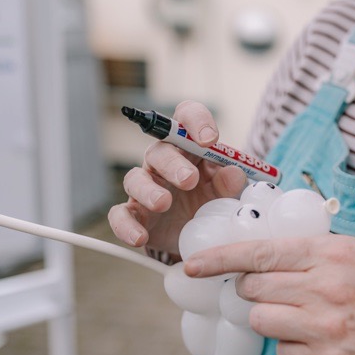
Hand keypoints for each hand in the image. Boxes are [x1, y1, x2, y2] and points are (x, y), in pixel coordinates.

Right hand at [109, 101, 246, 255]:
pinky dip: (126, 226)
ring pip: (134, 179)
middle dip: (173, 163)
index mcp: (189, 147)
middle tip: (189, 179)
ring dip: (148, 190)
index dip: (196, 121)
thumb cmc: (212, 201)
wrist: (200, 236)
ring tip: (164, 203)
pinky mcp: (135, 214)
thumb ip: (231, 183)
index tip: (209, 139)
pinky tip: (139, 237)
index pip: (186, 118)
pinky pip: (120, 215)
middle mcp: (163, 163)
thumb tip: (234, 173)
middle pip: (159, 151)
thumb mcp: (227, 192)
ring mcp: (146, 188)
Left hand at [184, 234, 354, 354]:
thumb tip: (263, 257)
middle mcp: (324, 287)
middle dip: (253, 290)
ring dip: (270, 318)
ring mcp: (325, 327)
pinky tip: (317, 339)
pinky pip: (283, 353)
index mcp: (330, 253)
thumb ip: (312, 251)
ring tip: (299, 316)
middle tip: (273, 292)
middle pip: (252, 289)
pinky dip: (291, 346)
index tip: (192, 265)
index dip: (218, 259)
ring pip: (261, 321)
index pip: (258, 253)